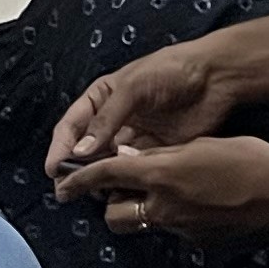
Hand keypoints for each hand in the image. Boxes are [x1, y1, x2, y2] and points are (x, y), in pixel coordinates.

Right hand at [48, 36, 248, 174]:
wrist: (215, 78)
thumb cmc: (170, 71)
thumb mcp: (133, 89)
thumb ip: (106, 120)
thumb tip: (79, 153)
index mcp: (101, 99)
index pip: (71, 126)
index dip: (60, 148)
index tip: (53, 171)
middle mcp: (113, 121)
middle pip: (87, 150)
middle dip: (76, 170)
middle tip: (69, 192)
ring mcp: (134, 139)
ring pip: (109, 165)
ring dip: (101, 180)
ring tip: (95, 196)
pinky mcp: (155, 153)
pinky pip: (133, 172)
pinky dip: (125, 184)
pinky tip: (122, 194)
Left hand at [56, 136, 268, 244]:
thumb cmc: (249, 158)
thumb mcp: (201, 145)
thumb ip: (162, 155)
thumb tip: (132, 160)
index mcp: (162, 175)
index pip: (107, 175)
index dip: (80, 179)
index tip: (60, 184)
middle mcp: (165, 207)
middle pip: (115, 215)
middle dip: (110, 203)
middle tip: (119, 186)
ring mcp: (182, 230)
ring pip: (142, 224)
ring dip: (138, 210)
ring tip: (156, 191)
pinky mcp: (199, 242)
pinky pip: (170, 230)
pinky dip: (168, 217)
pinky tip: (189, 203)